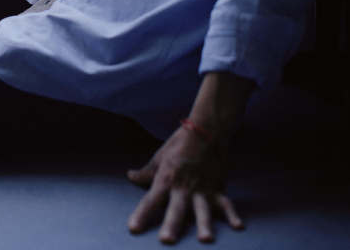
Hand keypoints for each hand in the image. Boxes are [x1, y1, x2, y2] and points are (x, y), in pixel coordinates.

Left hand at [126, 125, 243, 243]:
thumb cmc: (180, 144)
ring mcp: (202, 189)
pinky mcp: (218, 188)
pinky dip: (232, 215)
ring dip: (203, 224)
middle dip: (172, 224)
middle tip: (166, 240)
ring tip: (205, 239)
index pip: (151, 200)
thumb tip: (130, 177)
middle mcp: (183, 187)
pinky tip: (238, 227)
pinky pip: (226, 204)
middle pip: (176, 209)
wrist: (206, 130)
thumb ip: (146, 172)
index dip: (142, 215)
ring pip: (202, 209)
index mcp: (166, 179)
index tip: (133, 229)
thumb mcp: (160, 157)